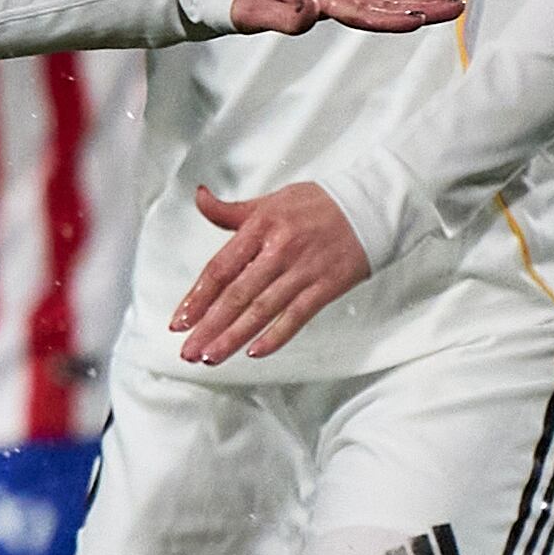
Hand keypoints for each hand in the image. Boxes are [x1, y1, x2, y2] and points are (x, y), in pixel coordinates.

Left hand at [171, 183, 372, 363]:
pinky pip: (297, 316)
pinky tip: (255, 352)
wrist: (374, 205)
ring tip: (211, 356)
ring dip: (234, 336)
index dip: (197, 297)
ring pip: (262, 310)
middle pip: (236, 294)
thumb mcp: (271, 201)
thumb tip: (199, 197)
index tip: (179, 321)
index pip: (220, 268)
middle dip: (209, 326)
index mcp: (261, 227)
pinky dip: (276, 336)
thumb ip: (231, 210)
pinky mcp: (328, 286)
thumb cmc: (319, 204)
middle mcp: (279, 250)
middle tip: (189, 350)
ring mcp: (304, 270)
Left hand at [227, 0, 463, 36]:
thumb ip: (285, 16)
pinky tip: (424, 0)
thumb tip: (313, 11)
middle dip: (425, 5)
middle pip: (386, 1)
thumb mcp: (254, 13)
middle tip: (460, 5)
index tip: (419, 20)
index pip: (361, 11)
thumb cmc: (242, 1)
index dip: (390, 19)